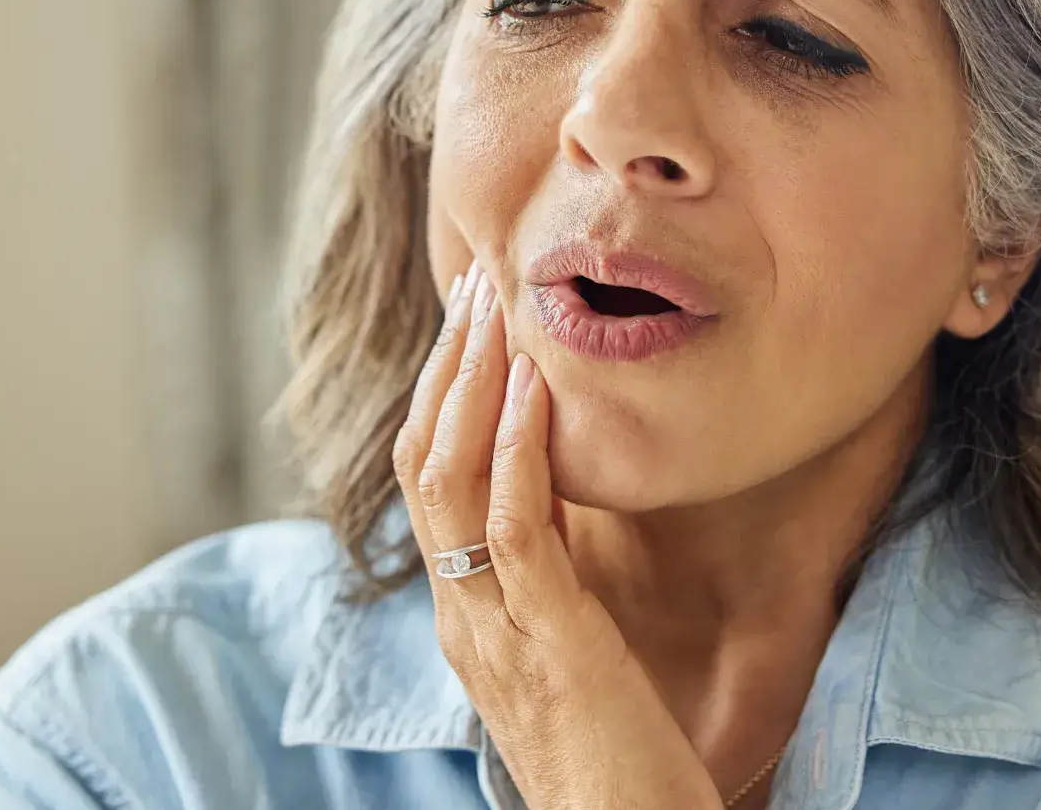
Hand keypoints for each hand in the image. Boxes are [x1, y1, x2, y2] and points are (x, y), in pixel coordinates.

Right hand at [391, 262, 724, 809]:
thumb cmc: (618, 757)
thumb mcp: (572, 648)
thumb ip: (552, 577)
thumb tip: (559, 493)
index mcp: (465, 614)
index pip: (427, 480)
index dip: (442, 391)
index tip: (472, 316)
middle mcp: (462, 618)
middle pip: (421, 464)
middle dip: (448, 366)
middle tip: (476, 283)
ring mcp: (495, 633)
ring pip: (447, 485)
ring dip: (471, 386)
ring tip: (496, 309)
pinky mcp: (550, 645)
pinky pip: (513, 532)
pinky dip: (515, 451)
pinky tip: (532, 391)